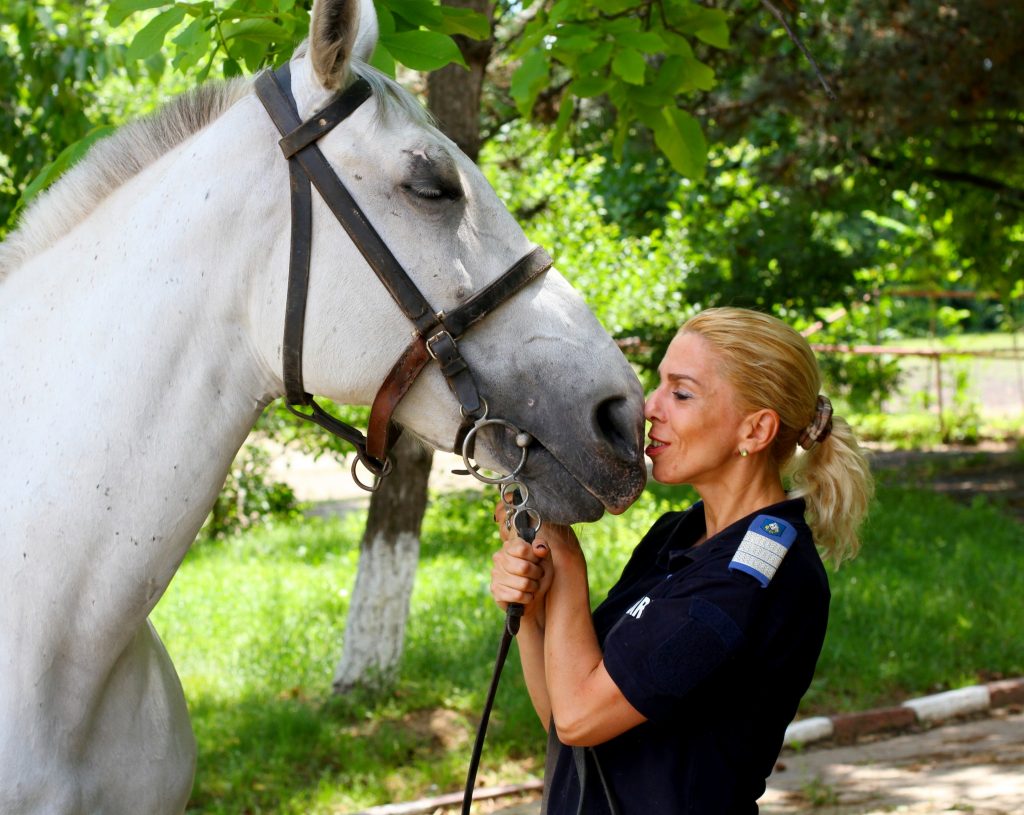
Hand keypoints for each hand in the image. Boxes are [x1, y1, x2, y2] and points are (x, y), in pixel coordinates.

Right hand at [490, 501, 551, 619]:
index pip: (520, 547)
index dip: (533, 555)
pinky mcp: (495, 592)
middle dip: (536, 575)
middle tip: (537, 577)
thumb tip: (539, 546)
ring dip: (532, 589)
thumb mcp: (546, 561)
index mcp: (512, 546)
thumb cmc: (542, 578)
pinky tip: (525, 598)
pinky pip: (515, 594)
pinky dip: (526, 599)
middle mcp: (500, 558)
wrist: (536, 603)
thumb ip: (543, 549)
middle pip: (523, 566)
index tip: (539, 558)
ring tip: (533, 588)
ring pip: (520, 583)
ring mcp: (496, 575)